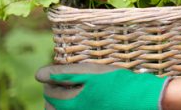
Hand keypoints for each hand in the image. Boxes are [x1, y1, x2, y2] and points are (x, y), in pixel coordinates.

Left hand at [37, 64, 166, 109]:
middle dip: (56, 96)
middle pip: (52, 108)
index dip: (54, 80)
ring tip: (77, 92)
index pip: (48, 93)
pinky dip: (77, 106)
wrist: (142, 99)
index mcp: (69, 104)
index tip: (64, 73)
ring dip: (65, 103)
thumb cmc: (117, 83)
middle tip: (68, 84)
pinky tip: (88, 100)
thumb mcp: (90, 73)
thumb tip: (38, 75)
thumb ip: (63, 74)